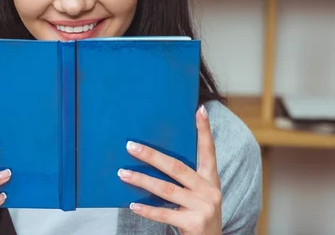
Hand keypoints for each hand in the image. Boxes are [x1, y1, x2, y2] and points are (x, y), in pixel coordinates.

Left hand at [118, 105, 221, 234]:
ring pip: (166, 189)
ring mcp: (203, 207)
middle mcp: (209, 190)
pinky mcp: (193, 223)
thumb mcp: (201, 193)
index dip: (204, 130)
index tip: (200, 110)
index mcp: (211, 179)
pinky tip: (133, 204)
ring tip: (123, 174)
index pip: (209, 150)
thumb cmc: (200, 214)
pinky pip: (164, 213)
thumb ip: (187, 177)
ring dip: (142, 180)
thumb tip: (157, 156)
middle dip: (152, 155)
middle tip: (131, 146)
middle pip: (176, 167)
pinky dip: (147, 209)